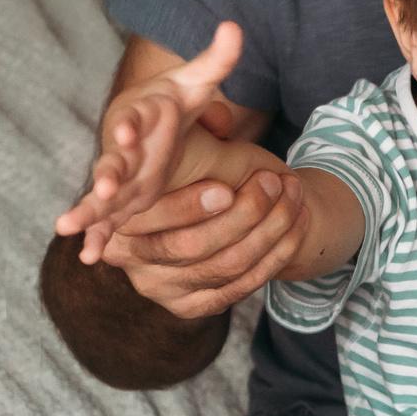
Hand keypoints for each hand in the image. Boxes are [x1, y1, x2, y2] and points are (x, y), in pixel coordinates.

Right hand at [56, 23, 245, 249]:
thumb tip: (235, 26)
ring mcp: (119, 175)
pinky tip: (88, 256)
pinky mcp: (121, 198)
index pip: (132, 117)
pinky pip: (106, 219)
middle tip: (101, 188)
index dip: (129, 125)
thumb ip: (216, 58)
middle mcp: (122, 147)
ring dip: (87, 211)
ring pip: (100, 194)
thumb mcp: (196, 81)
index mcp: (137, 115)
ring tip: (66, 228)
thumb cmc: (172, 102)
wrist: (153, 124)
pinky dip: (97, 236)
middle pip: (112, 160)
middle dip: (106, 174)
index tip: (127, 131)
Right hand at [86, 135, 308, 321]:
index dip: (188, 207)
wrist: (201, 209)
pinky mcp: (192, 306)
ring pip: (225, 266)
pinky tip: (299, 222)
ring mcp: (162, 289)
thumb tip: (219, 110)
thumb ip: (198, 127)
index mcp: (116, 219)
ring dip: (270, 230)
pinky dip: (277, 254)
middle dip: (242, 215)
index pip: (149, 220)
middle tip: (275, 183)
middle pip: (189, 247)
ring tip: (295, 194)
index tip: (227, 189)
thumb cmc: (190, 165)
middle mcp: (131, 261)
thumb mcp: (186, 142)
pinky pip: (242, 286)